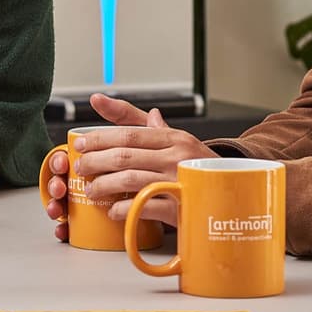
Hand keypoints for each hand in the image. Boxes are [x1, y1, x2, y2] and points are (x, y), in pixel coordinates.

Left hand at [48, 94, 213, 234]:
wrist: (232, 197)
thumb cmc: (196, 167)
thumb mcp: (174, 140)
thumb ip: (137, 121)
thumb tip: (101, 101)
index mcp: (175, 138)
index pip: (129, 133)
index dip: (99, 139)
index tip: (80, 144)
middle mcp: (178, 157)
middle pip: (125, 155)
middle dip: (95, 162)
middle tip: (80, 169)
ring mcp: (179, 183)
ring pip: (130, 179)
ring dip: (104, 186)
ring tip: (91, 190)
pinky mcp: (180, 209)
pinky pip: (143, 207)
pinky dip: (122, 209)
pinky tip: (112, 210)